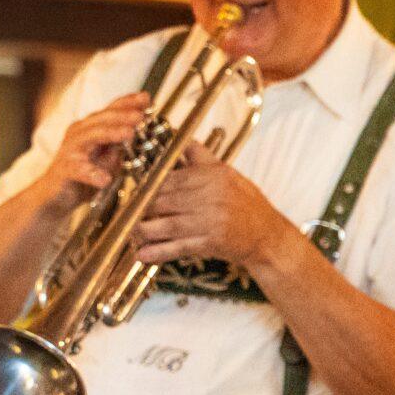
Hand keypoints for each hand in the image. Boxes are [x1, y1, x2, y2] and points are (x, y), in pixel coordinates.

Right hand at [34, 94, 150, 207]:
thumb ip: (122, 145)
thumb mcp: (109, 158)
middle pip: (102, 119)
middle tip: (141, 115)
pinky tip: (104, 179)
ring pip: (91, 136)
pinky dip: (92, 174)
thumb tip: (144, 133)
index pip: (111, 110)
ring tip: (129, 133)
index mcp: (92, 128)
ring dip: (111, 133)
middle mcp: (80, 133)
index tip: (146, 98)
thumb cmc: (84, 175)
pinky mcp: (64, 169)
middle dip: (123, 115)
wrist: (56, 196)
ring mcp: (71, 149)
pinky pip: (78, 169)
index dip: (128, 102)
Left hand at [130, 151, 293, 269]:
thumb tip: (182, 139)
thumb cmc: (247, 204)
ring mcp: (211, 221)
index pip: (172, 178)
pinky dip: (159, 252)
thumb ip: (202, 157)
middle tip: (125, 212)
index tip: (134, 190)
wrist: (268, 235)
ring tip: (129, 233)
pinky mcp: (212, 243)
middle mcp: (212, 197)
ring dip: (144, 231)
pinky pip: (180, 247)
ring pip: (168, 225)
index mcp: (213, 176)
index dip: (149, 186)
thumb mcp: (228, 173)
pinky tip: (143, 255)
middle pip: (165, 201)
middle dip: (141, 209)